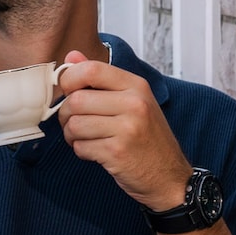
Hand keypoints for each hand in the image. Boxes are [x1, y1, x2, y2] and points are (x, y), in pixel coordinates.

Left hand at [56, 50, 192, 210]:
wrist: (169, 177)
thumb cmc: (148, 139)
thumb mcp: (132, 101)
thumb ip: (101, 78)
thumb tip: (71, 57)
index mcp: (136, 86)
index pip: (91, 69)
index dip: (69, 79)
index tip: (68, 91)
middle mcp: (134, 104)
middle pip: (77, 99)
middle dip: (66, 114)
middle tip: (74, 122)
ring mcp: (127, 129)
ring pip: (75, 124)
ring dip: (72, 135)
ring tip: (85, 138)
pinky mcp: (117, 153)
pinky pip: (80, 147)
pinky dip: (81, 151)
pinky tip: (96, 152)